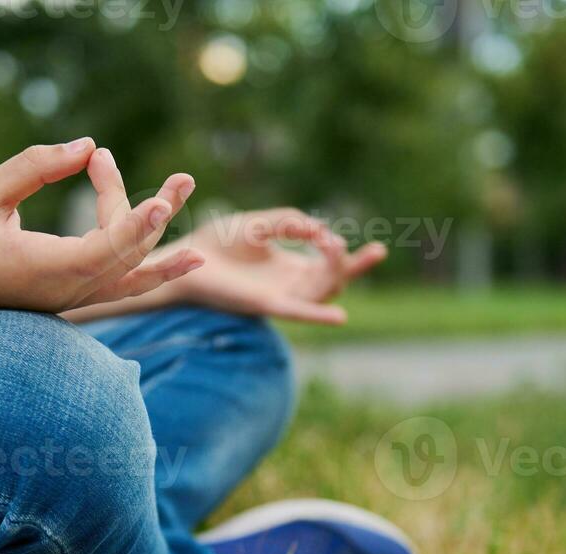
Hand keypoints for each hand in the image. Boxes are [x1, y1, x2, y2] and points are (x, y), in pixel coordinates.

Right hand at [0, 138, 203, 315]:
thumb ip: (34, 168)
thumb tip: (87, 145)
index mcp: (42, 271)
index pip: (103, 251)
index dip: (135, 225)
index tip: (162, 201)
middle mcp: (65, 292)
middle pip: (128, 254)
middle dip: (157, 213)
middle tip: (185, 178)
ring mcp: (71, 299)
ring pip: (129, 269)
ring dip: (156, 232)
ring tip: (183, 192)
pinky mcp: (71, 296)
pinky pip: (119, 282)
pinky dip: (147, 262)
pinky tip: (179, 251)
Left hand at [158, 208, 387, 323]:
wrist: (188, 257)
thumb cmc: (219, 242)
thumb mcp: (261, 224)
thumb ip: (291, 223)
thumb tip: (320, 230)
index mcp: (291, 265)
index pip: (329, 262)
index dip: (345, 252)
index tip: (342, 237)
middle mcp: (290, 283)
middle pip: (335, 280)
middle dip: (357, 266)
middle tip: (378, 250)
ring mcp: (280, 295)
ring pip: (322, 293)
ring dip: (336, 275)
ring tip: (340, 253)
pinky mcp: (266, 305)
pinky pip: (298, 313)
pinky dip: (318, 316)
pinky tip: (340, 317)